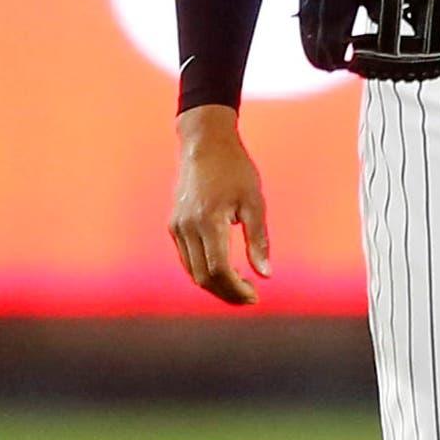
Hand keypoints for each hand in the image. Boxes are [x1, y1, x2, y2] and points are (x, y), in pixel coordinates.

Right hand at [170, 106, 270, 303]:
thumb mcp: (255, 201)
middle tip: (251, 296)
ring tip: (241, 285)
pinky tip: (225, 269)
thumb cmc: (235, 169)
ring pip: (192, 272)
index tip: (255, 295)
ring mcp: (177, 226)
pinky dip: (204, 271)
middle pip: (203, 277)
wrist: (204, 143)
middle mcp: (187, 227)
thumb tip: (266, 275)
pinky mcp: (174, 225)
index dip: (236, 289)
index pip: (218, 270)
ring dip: (215, 285)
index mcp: (209, 221)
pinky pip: (187, 259)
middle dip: (227, 292)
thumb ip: (259, 240)